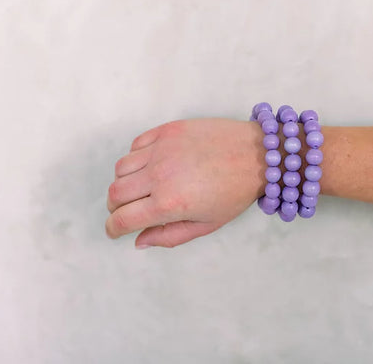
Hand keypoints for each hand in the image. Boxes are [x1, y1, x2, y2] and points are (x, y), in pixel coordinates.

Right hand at [105, 118, 265, 247]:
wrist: (258, 154)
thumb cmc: (236, 192)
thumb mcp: (206, 224)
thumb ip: (169, 236)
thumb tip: (139, 241)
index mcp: (169, 203)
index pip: (122, 219)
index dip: (113, 229)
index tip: (115, 231)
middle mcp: (159, 175)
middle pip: (115, 193)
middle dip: (115, 208)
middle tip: (128, 211)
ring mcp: (162, 149)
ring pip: (121, 168)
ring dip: (124, 183)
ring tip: (142, 188)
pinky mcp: (167, 130)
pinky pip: (135, 145)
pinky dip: (136, 159)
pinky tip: (152, 166)